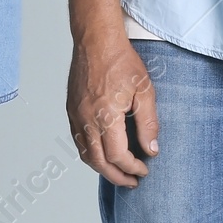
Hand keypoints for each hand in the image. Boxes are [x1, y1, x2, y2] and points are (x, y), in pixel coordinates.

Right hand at [66, 34, 159, 186]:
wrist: (96, 40)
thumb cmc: (121, 61)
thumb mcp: (144, 91)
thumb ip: (148, 123)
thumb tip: (151, 149)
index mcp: (106, 116)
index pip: (118, 156)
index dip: (133, 168)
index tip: (145, 169)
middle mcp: (87, 119)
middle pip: (98, 162)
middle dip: (116, 176)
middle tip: (132, 182)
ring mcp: (76, 115)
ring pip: (85, 154)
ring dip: (101, 168)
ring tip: (118, 172)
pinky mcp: (71, 109)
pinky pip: (78, 140)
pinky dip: (90, 153)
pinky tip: (102, 153)